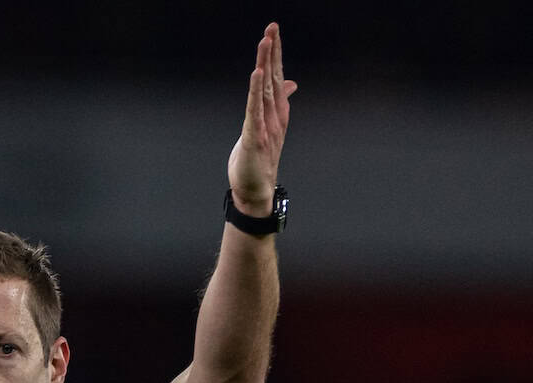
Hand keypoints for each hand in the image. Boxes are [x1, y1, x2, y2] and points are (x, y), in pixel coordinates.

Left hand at [227, 22, 297, 216]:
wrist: (256, 192)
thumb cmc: (258, 161)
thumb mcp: (267, 128)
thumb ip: (277, 104)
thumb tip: (290, 83)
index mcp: (277, 113)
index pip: (276, 78)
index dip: (275, 55)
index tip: (273, 32)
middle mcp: (275, 116)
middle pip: (273, 78)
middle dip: (272, 52)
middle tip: (272, 27)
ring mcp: (266, 126)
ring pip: (265, 90)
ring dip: (265, 64)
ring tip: (265, 43)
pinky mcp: (255, 137)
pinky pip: (255, 110)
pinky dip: (255, 92)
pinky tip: (257, 74)